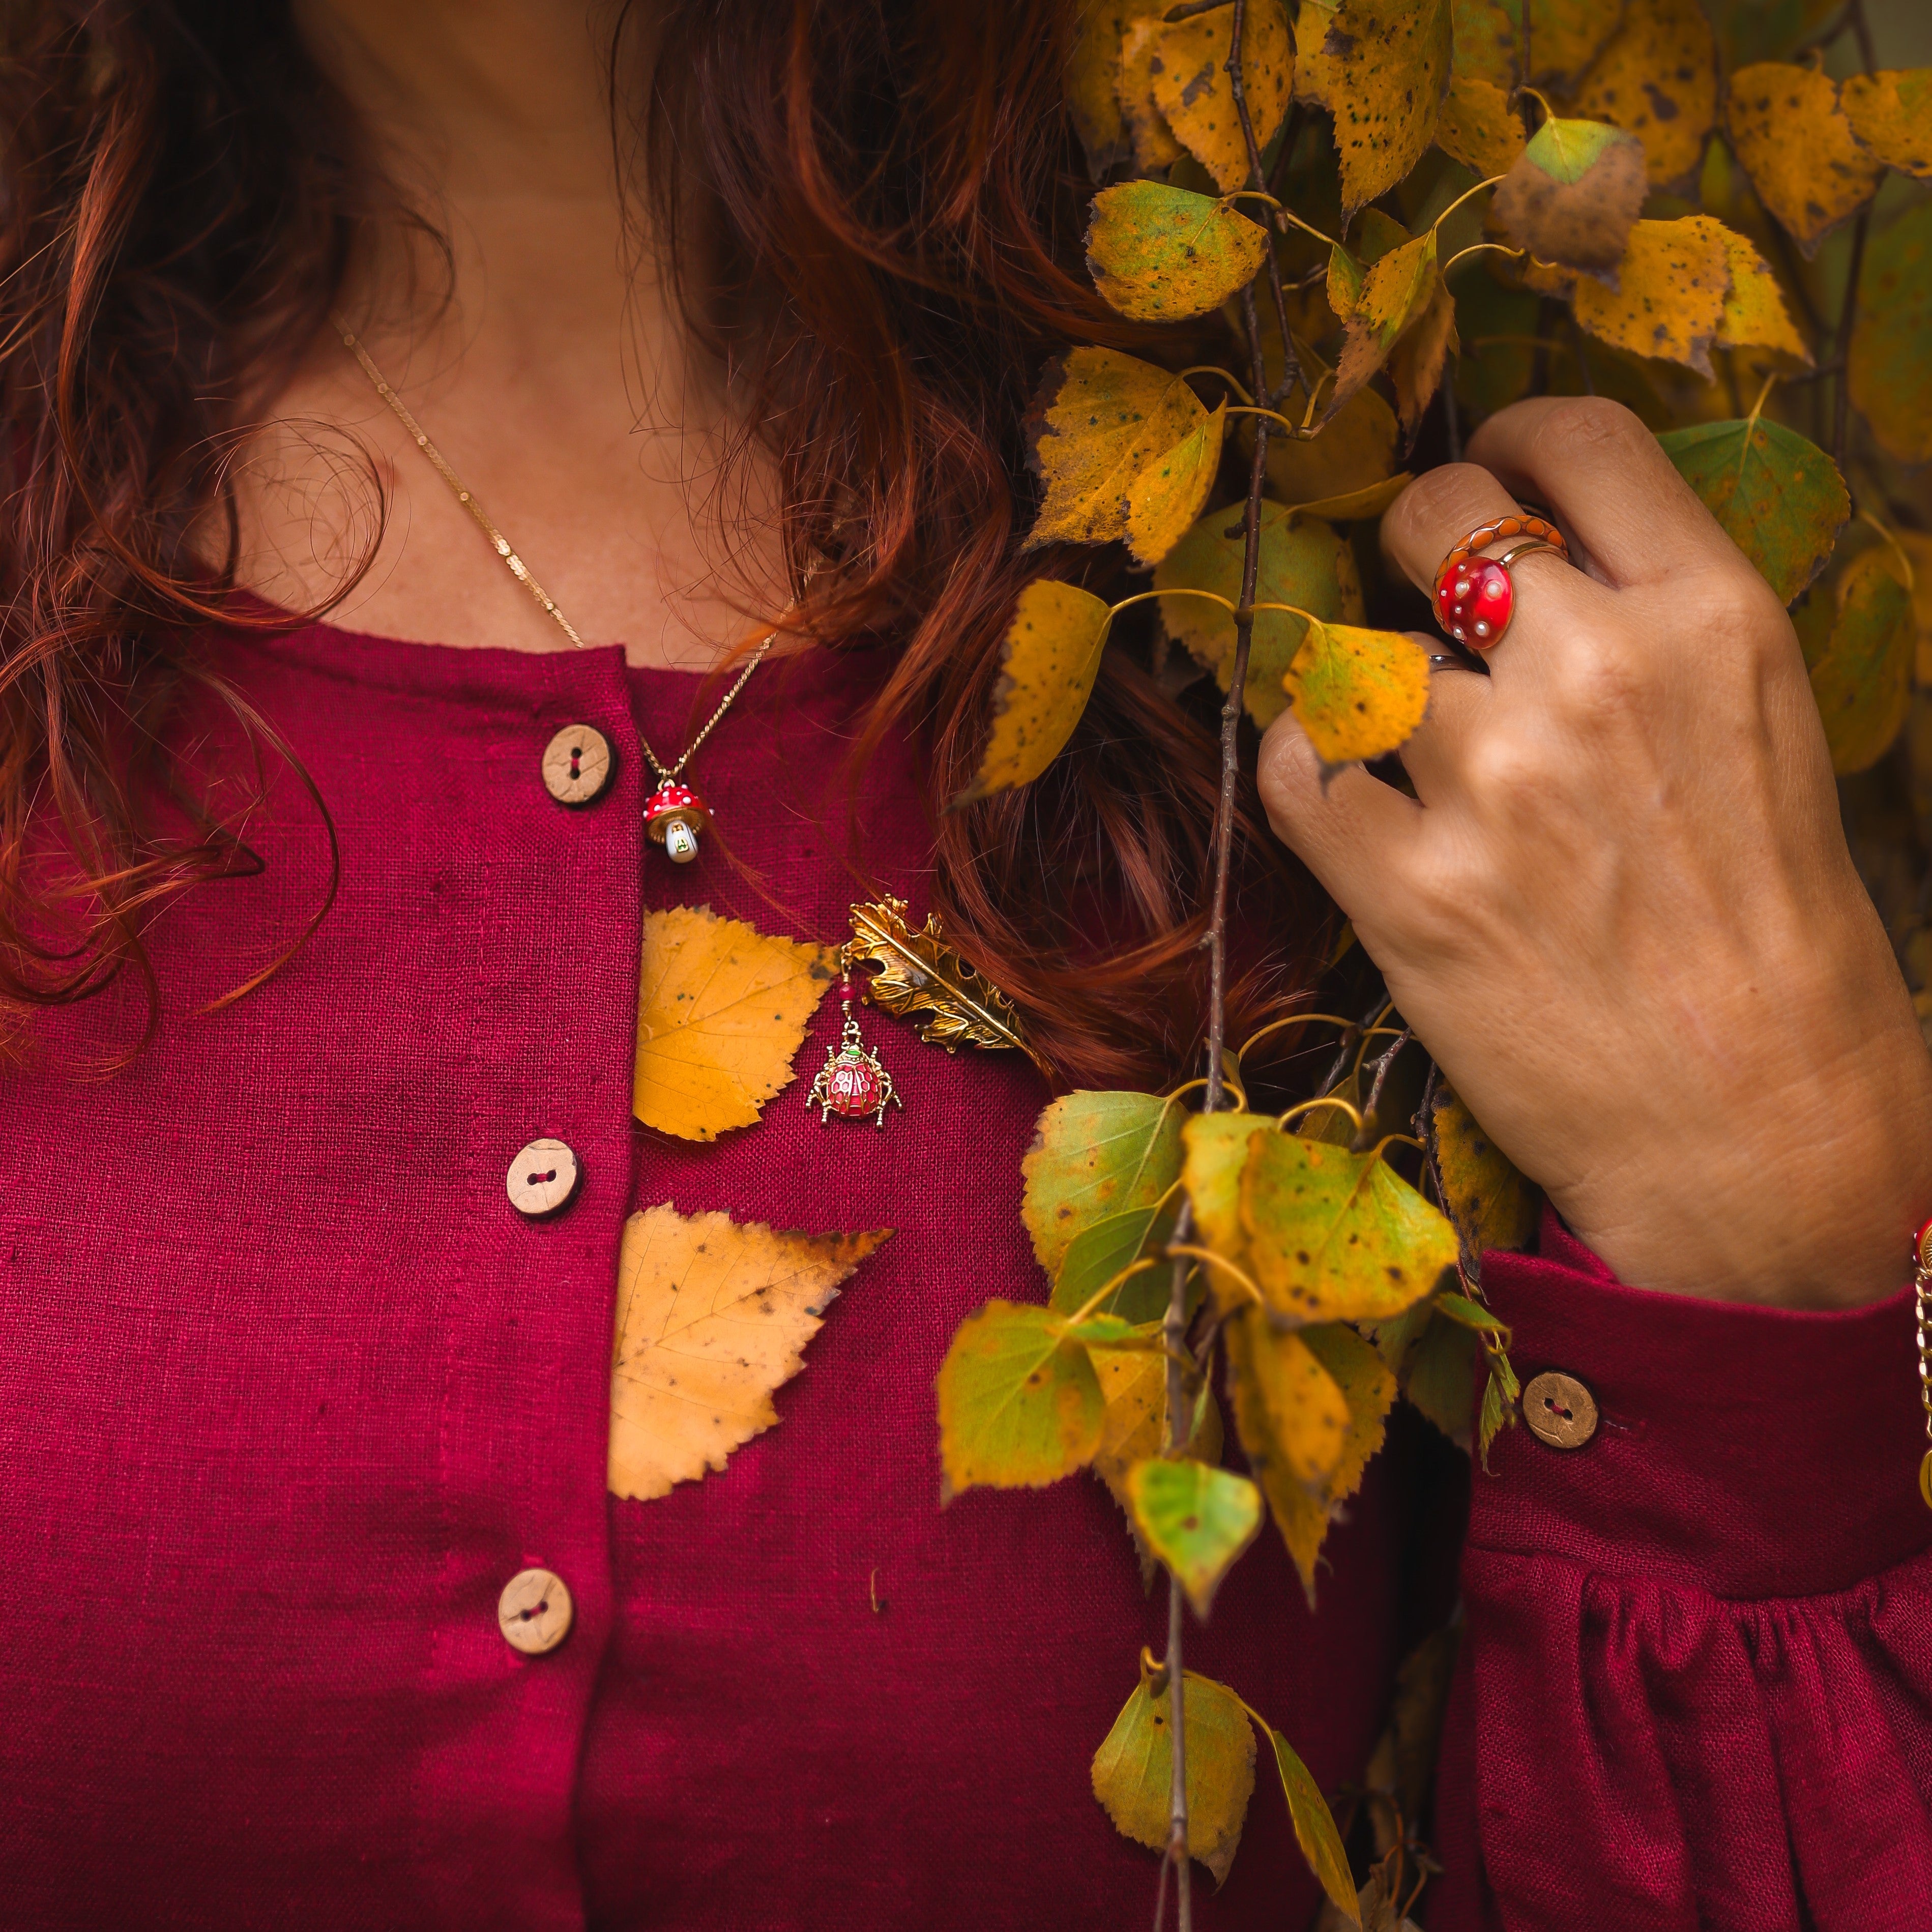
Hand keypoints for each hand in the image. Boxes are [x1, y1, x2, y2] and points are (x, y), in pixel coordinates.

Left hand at [1257, 396, 1931, 1310]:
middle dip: (1411, 546)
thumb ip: (1652, 627)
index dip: (1504, 438)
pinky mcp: (1409, 890)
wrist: (1761, 1123)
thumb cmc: (1771, 931)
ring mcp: (1494, 783)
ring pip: (1357, 651)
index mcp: (1711, 621)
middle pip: (1433, 515)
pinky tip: (1351, 796)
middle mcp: (1597, 677)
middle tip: (1425, 608)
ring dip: (1373, 690)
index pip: (1574, 441)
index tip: (1482, 468)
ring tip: (1419, 754)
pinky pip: (1296, 766)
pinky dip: (1308, 770)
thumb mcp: (1762, 730)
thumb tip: (1520, 559)